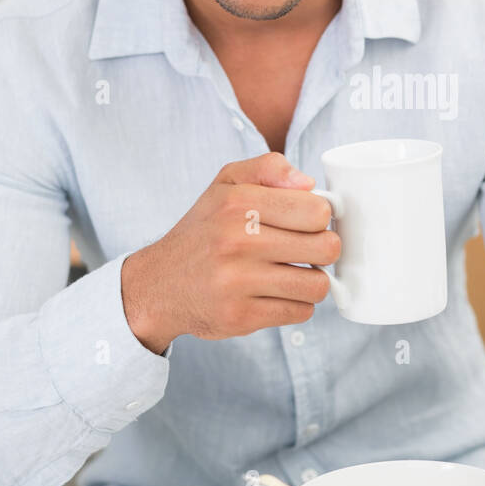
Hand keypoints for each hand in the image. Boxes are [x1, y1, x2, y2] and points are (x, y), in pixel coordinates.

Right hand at [121, 152, 339, 352]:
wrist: (159, 284)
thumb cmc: (203, 231)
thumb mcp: (226, 183)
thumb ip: (269, 168)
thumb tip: (309, 184)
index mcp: (238, 203)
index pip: (317, 211)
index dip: (321, 217)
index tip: (309, 222)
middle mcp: (237, 241)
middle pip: (326, 248)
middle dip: (323, 249)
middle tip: (307, 250)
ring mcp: (238, 283)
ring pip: (317, 285)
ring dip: (313, 281)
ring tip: (295, 273)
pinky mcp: (241, 317)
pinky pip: (300, 312)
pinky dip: (296, 304)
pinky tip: (277, 294)